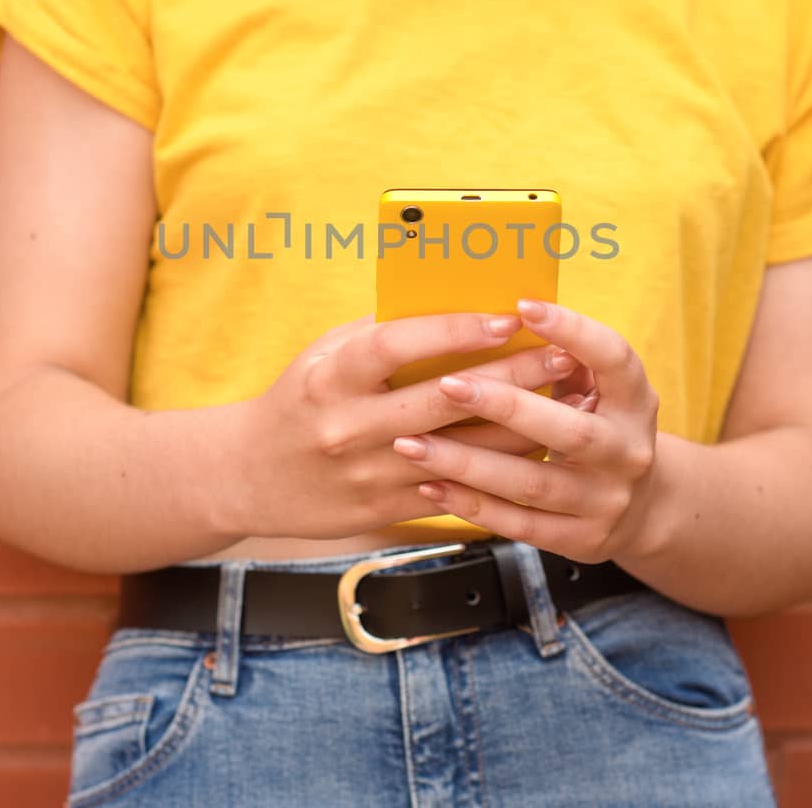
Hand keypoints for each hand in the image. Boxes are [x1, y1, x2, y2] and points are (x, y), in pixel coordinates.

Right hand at [227, 312, 579, 540]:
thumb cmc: (299, 401)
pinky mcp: (384, 509)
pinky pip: (454, 490)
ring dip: (519, 426)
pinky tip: (533, 449)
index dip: (455, 329)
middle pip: (444, 398)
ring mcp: (367, 473)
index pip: (398, 345)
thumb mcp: (323, 355)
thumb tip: (452, 301)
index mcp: (330, 378)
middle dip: (511, 375)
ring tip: (563, 403)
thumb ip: (379, 333)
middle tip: (560, 355)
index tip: (506, 317)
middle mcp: (348, 427)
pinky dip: (497, 468)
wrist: (248, 475)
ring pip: (461, 451)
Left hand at [389, 299, 659, 564]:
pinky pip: (518, 524)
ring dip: (467, 463)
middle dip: (504, 405)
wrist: (639, 508)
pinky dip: (471, 505)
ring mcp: (606, 501)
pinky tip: (429, 485)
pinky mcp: (580, 540)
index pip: (613, 358)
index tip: (523, 305)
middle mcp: (628, 452)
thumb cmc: (596, 424)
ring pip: (530, 483)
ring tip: (411, 443)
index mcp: (636, 400)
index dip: (574, 330)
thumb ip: (558, 358)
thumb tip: (493, 310)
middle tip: (447, 384)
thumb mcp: (596, 388)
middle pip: (568, 430)